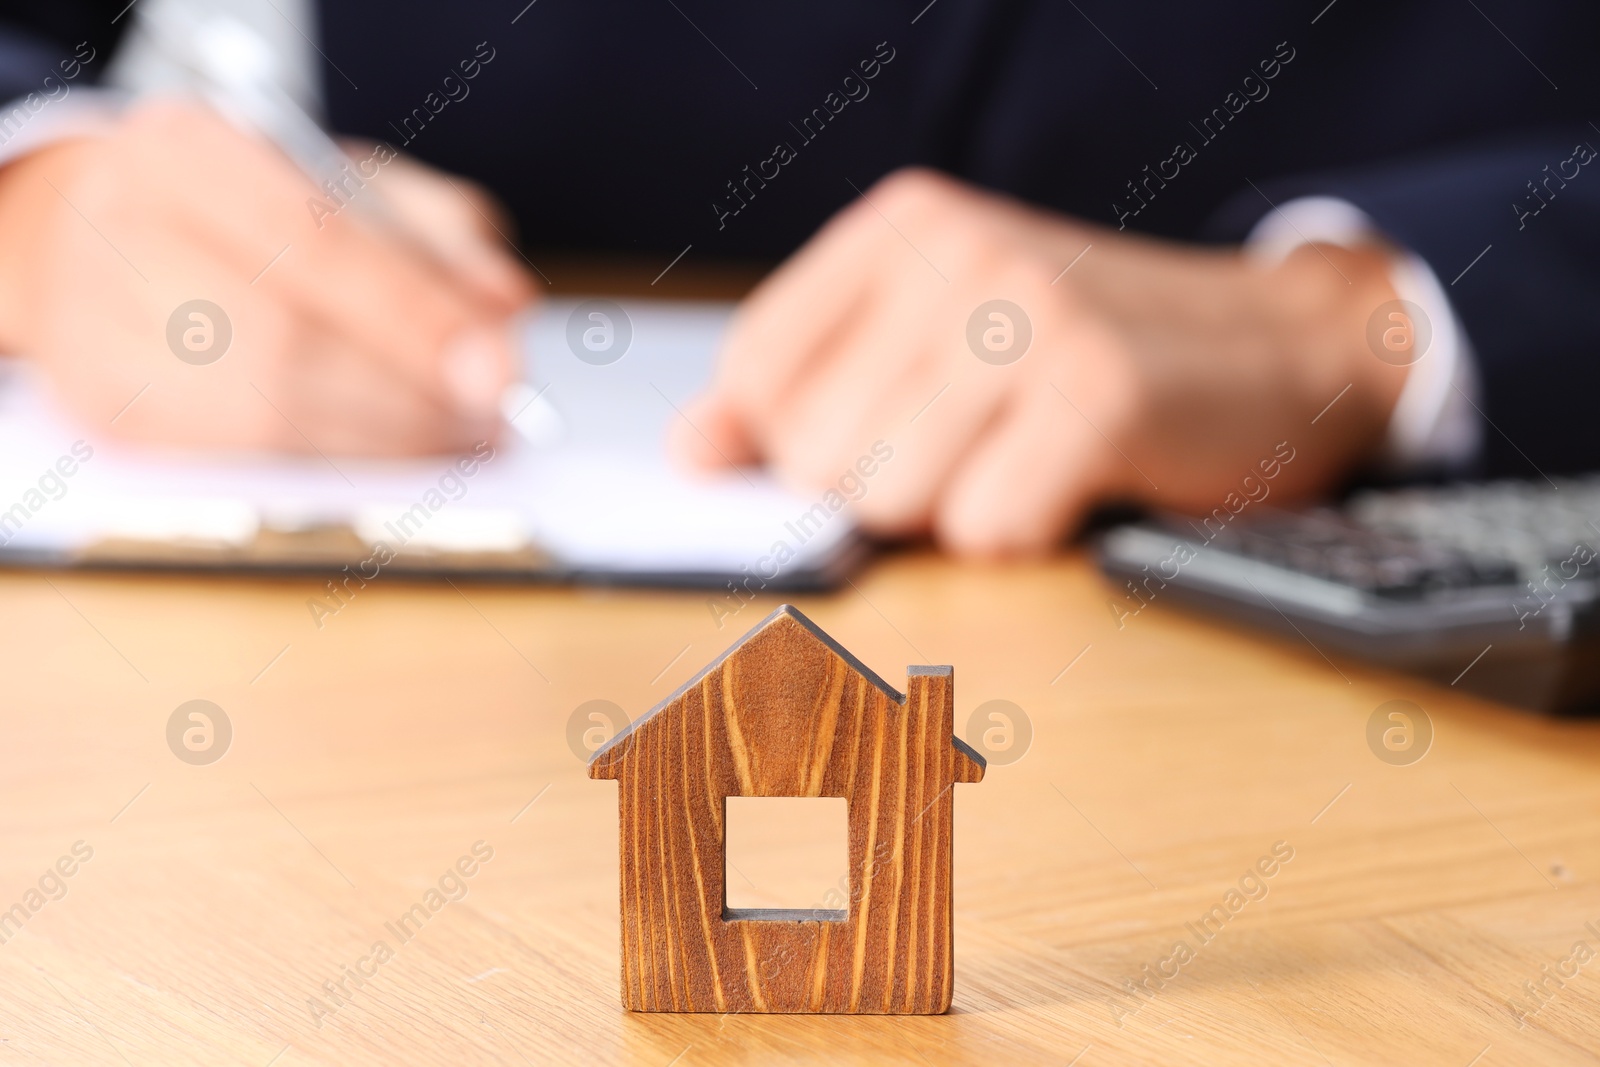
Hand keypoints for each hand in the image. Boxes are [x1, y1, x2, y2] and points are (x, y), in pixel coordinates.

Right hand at [0, 98, 535, 454]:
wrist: (101, 241)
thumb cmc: (252, 212)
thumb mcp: (355, 185)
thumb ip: (442, 234)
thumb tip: (504, 305)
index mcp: (188, 150)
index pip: (315, 240)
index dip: (415, 315)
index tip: (499, 369)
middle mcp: (123, 233)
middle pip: (287, 342)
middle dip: (411, 396)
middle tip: (491, 419)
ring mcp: (99, 331)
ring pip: (266, 417)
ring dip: (385, 442)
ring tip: (456, 437)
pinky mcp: (110, 417)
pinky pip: (244, 462)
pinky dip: (335, 467)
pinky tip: (389, 454)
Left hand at [670, 168, 1409, 555]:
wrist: (1282, 346)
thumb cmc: (1087, 351)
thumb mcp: (939, 330)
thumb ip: (807, 379)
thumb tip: (692, 452)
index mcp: (904, 226)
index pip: (756, 372)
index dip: (793, 445)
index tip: (865, 446)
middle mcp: (958, 255)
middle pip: (816, 454)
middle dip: (887, 486)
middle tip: (980, 445)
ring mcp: (1030, 318)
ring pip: (893, 501)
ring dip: (960, 511)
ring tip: (1028, 454)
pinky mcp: (1100, 395)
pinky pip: (987, 531)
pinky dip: (1030, 532)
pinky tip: (1077, 481)